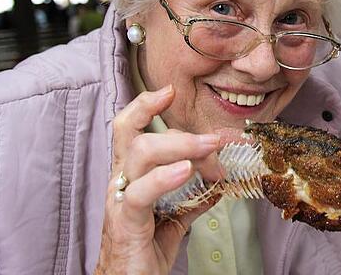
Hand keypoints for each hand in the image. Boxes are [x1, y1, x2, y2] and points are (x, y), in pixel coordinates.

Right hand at [95, 85, 224, 274]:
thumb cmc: (144, 249)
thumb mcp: (175, 217)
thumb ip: (194, 197)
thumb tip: (219, 183)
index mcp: (131, 175)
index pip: (130, 128)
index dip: (146, 105)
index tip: (170, 91)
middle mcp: (122, 180)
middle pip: (134, 132)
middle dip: (176, 127)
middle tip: (215, 137)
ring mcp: (121, 198)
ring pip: (140, 153)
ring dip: (180, 145)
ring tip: (209, 148)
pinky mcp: (126, 220)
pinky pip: (142, 192)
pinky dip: (166, 177)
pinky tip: (186, 171)